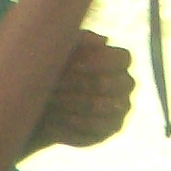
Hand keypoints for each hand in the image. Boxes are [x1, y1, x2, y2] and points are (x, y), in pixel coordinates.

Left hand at [31, 31, 133, 148]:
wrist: (45, 103)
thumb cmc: (58, 68)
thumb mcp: (66, 48)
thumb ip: (84, 40)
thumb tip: (105, 42)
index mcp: (120, 62)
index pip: (123, 59)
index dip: (101, 62)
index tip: (77, 66)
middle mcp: (125, 85)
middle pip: (112, 84)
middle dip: (83, 84)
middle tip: (56, 86)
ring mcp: (121, 110)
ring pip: (103, 108)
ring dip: (75, 104)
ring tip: (51, 102)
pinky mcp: (109, 130)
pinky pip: (96, 130)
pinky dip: (75, 125)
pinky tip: (58, 120)